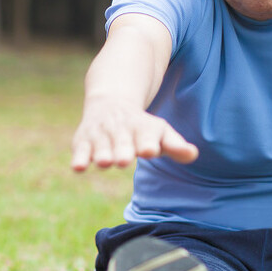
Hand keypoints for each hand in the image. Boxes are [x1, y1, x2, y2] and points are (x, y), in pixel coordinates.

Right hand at [71, 97, 198, 170]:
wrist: (110, 103)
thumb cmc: (141, 127)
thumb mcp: (160, 132)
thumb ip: (175, 146)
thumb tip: (193, 154)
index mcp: (142, 129)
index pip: (146, 136)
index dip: (147, 143)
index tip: (149, 150)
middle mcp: (120, 131)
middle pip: (122, 142)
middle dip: (122, 150)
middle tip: (123, 160)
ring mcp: (101, 136)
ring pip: (100, 146)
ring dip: (102, 154)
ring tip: (104, 162)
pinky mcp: (83, 142)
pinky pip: (80, 150)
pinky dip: (79, 157)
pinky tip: (78, 167)